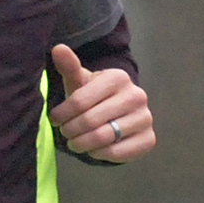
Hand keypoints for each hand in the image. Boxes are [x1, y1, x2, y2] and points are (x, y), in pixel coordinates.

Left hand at [46, 44, 155, 162]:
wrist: (118, 113)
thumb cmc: (94, 96)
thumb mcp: (80, 81)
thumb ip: (70, 67)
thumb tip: (58, 48)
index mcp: (118, 77)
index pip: (80, 101)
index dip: (62, 113)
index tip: (54, 119)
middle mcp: (137, 95)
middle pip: (90, 121)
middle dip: (71, 130)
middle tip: (65, 133)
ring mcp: (145, 118)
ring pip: (103, 138)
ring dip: (82, 144)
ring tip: (74, 142)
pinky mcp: (148, 139)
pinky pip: (117, 153)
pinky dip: (99, 154)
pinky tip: (93, 149)